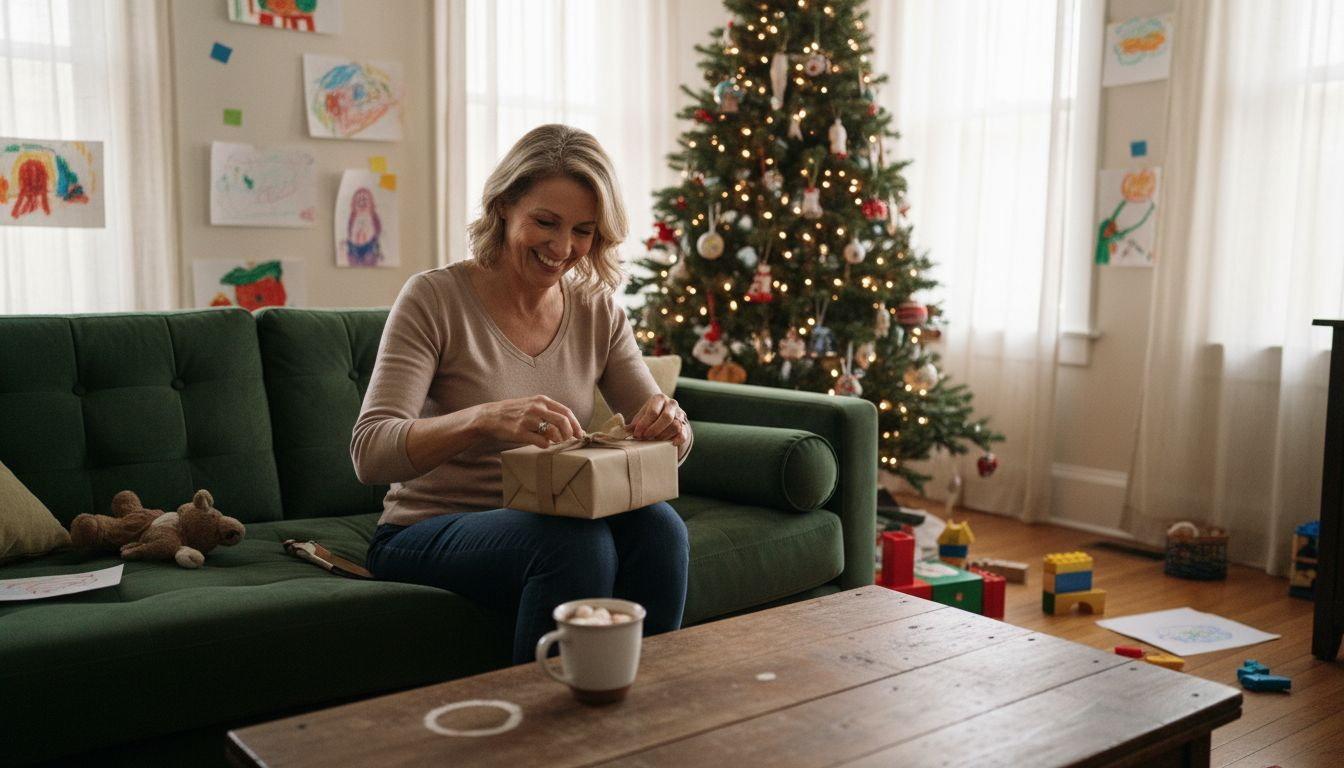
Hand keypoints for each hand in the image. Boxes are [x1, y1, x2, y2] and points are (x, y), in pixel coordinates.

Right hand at [469, 395, 583, 447]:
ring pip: (553, 432)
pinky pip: (541, 441)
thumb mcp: (532, 405)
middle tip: (569, 440)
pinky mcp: (520, 432)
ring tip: (555, 442)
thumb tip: (569, 426)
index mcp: (541, 400)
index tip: (580, 434)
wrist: (491, 416)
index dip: (576, 424)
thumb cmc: (515, 413)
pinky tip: (543, 444)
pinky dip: (546, 445)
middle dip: (570, 433)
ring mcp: (528, 420)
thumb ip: (549, 412)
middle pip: (563, 421)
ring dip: (558, 440)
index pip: (566, 411)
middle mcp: (536, 408)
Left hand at [629, 394, 688, 447]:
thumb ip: (633, 424)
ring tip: (654, 440)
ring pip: (675, 425)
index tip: (637, 434)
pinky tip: (671, 443)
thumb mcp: (641, 417)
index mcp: (659, 399)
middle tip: (646, 437)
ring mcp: (679, 414)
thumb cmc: (650, 418)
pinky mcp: (685, 425)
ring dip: (663, 435)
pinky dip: (678, 439)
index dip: (644, 424)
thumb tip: (624, 431)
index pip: (653, 411)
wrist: (664, 417)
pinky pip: (684, 433)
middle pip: (667, 417)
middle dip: (654, 430)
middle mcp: (671, 404)